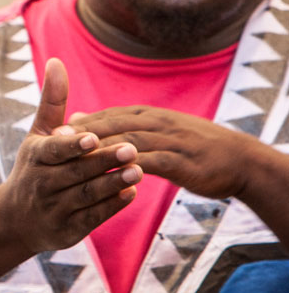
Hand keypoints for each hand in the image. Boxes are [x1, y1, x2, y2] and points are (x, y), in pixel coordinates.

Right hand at [0, 58, 141, 252]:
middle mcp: (41, 185)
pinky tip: (131, 193)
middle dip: (102, 162)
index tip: (91, 138)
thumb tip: (57, 62)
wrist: (16, 219)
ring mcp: (53, 210)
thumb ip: (52, 101)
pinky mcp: (67, 231)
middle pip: (76, 173)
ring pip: (87, 195)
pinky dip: (111, 206)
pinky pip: (92, 218)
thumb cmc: (34, 167)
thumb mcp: (38, 135)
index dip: (71, 146)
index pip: (53, 151)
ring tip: (138, 171)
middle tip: (131, 150)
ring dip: (112, 184)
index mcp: (35, 159)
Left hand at [69, 105, 253, 199]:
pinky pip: (152, 162)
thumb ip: (120, 127)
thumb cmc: (192, 148)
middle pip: (113, 125)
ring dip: (101, 148)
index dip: (81, 123)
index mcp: (148, 115)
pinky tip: (112, 177)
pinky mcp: (181, 161)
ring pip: (129, 142)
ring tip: (75, 158)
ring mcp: (169, 140)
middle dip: (83, 132)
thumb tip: (82, 122)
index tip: (53, 131)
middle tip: (54, 142)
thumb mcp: (155, 131)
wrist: (240, 160)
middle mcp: (156, 123)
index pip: (108, 116)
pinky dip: (131, 167)